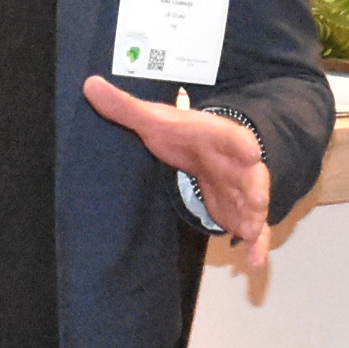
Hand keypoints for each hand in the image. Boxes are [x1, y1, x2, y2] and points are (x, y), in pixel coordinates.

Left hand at [86, 75, 270, 246]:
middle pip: (250, 175)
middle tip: (258, 202)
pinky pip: (253, 228)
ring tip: (251, 235)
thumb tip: (90, 85)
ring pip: (254, 204)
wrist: (208, 145)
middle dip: (255, 188)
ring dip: (254, 219)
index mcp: (217, 137)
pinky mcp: (240, 209)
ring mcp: (241, 188)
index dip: (241, 145)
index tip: (251, 151)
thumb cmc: (183, 133)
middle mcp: (235, 163)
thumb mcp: (154, 119)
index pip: (231, 137)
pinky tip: (253, 263)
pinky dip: (255, 244)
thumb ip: (125, 107)